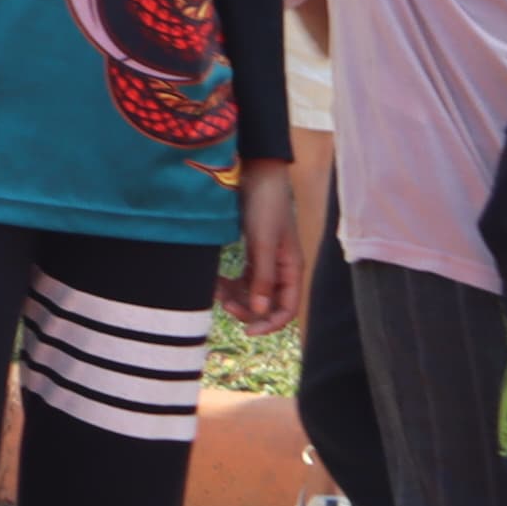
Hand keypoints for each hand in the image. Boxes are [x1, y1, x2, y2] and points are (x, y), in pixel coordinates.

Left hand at [219, 158, 301, 332]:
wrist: (256, 174)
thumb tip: (261, 312)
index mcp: (292, 269)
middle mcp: (282, 269)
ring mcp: (267, 261)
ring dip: (236, 297)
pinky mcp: (253, 253)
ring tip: (215, 290)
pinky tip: (214, 279)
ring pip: (253, 293)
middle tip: (223, 303)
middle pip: (269, 305)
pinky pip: (243, 279)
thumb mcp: (263, 243)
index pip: (287, 309)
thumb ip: (263, 277)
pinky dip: (230, 283)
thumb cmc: (265, 205)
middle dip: (248, 310)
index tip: (247, 331)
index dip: (270, 324)